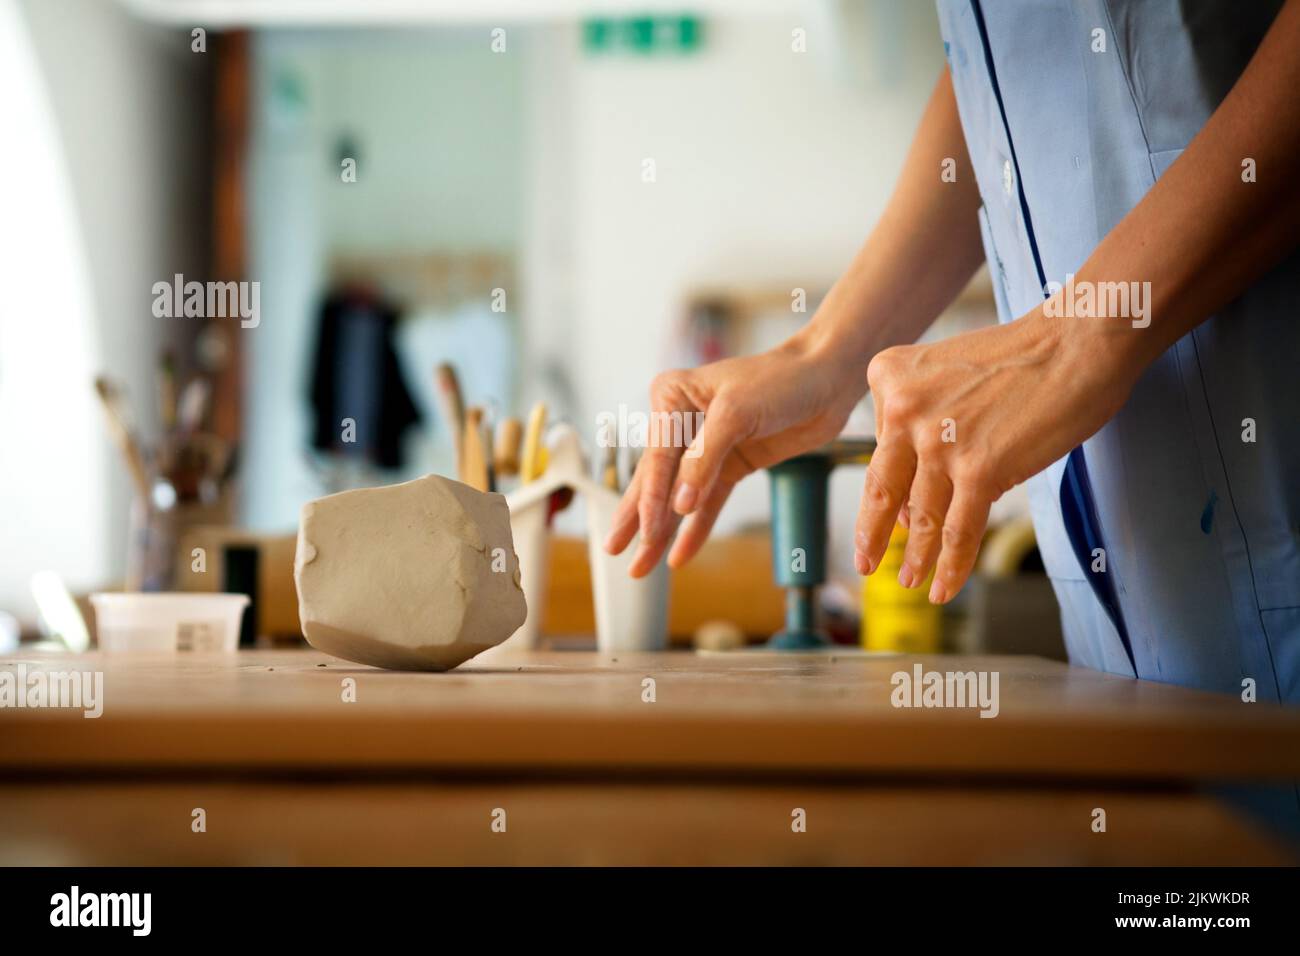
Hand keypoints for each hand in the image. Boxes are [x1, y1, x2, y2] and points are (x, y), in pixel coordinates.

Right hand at [605, 336, 864, 575]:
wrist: (828, 379)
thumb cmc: (781, 379)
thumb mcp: (737, 413)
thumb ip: (705, 459)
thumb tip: (680, 505)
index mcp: (672, 397)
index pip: (657, 457)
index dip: (649, 498)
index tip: (644, 532)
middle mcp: (682, 421)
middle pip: (656, 479)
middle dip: (637, 519)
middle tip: (613, 551)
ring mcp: (706, 446)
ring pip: (678, 497)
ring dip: (662, 532)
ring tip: (639, 566)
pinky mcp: (730, 464)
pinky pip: (708, 503)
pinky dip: (695, 530)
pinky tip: (679, 556)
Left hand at [855, 308, 1138, 602]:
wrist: (1078, 340)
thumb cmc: (1025, 355)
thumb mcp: (947, 373)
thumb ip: (925, 421)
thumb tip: (918, 495)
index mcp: (889, 378)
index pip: (883, 445)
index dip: (895, 482)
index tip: (895, 512)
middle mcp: (903, 410)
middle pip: (883, 487)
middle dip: (873, 533)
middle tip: (865, 562)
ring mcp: (939, 442)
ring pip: (923, 515)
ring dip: (918, 557)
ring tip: (912, 582)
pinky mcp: (980, 469)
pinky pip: (958, 531)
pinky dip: (950, 566)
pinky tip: (944, 589)